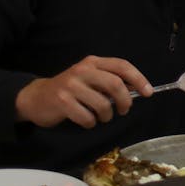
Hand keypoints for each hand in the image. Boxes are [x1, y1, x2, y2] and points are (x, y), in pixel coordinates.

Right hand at [14, 55, 151, 128]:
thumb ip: (110, 81)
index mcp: (92, 62)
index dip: (138, 79)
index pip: (122, 66)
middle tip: (124, 110)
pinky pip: (87, 117)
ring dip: (106, 116)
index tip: (148, 92)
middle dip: (125, 101)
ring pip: (102, 104)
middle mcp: (82, 70)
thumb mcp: (90, 79)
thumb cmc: (69, 90)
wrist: (36, 97)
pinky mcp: (62, 101)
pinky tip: (86, 120)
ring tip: (101, 117)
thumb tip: (137, 88)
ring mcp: (71, 85)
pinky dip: (91, 123)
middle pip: (115, 84)